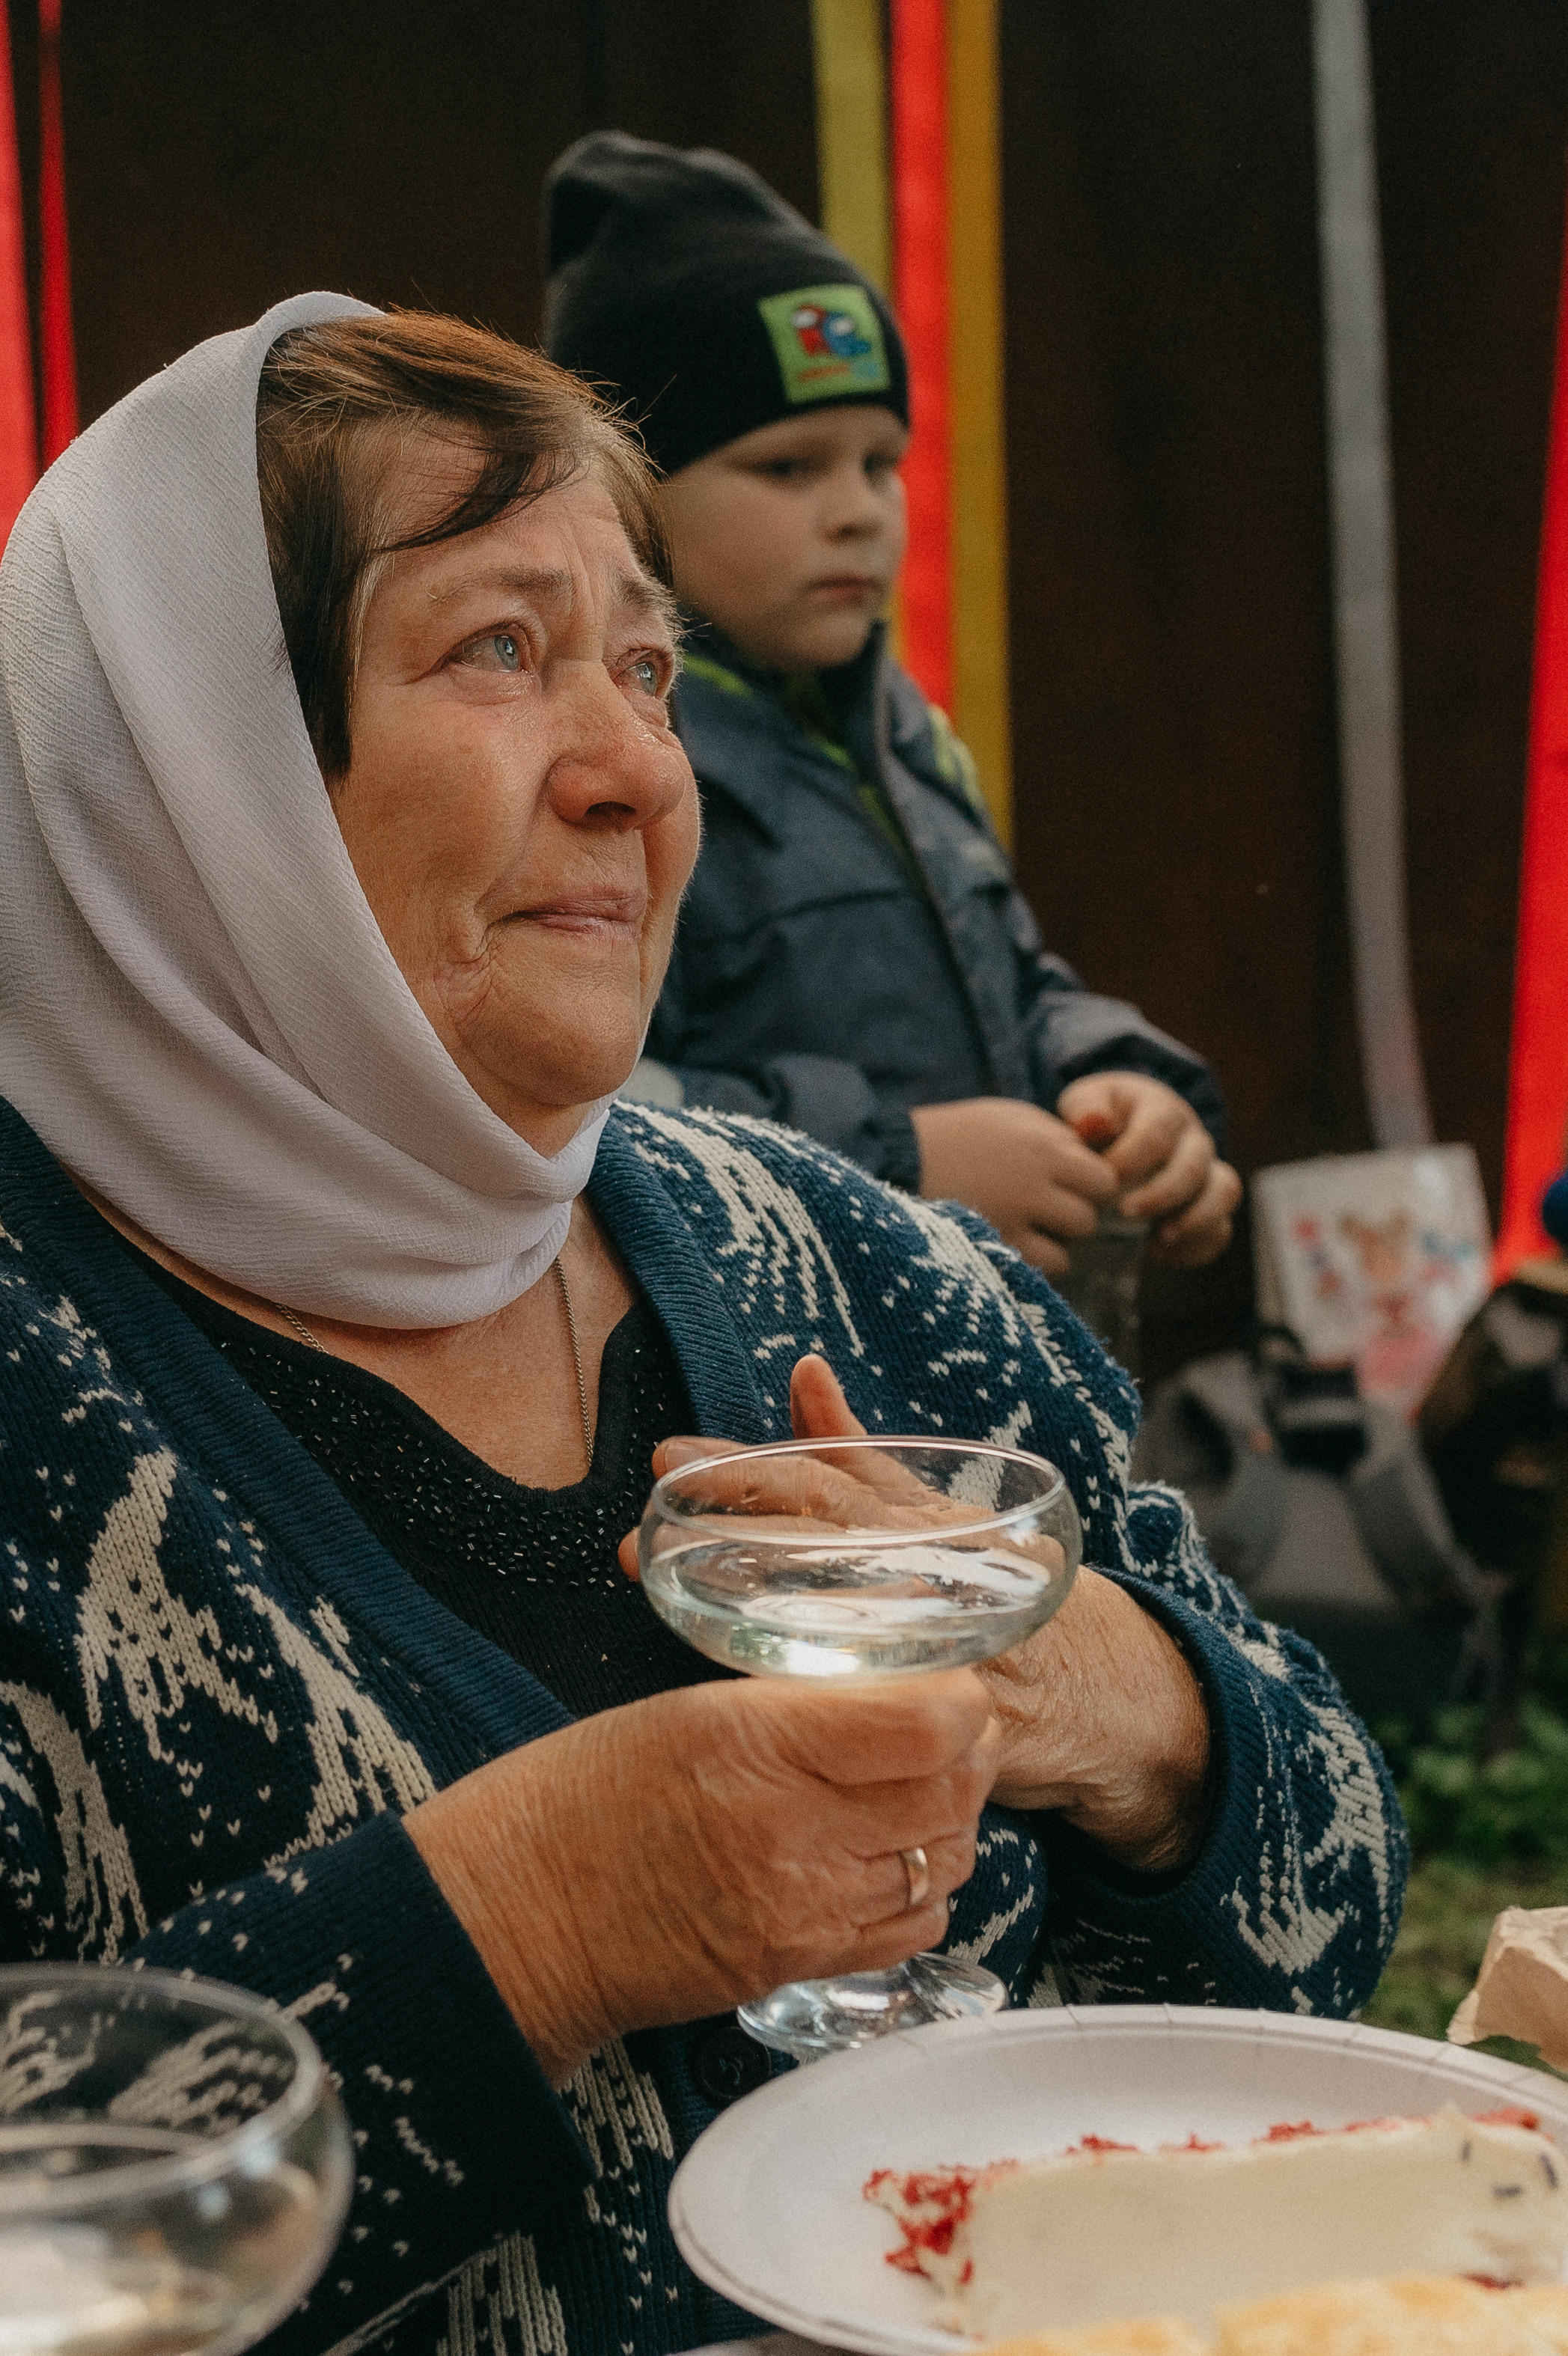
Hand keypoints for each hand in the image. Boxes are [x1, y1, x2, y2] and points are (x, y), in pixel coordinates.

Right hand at [404, 1669, 996, 2086]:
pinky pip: (911, 1926)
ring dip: (948, 1818)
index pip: (927, 1725)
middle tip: (946, 1724)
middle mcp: (792, 1835)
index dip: (959, 1696)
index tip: (949, 1679)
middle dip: (966, 1752)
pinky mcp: (798, 1967)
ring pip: (945, 1862)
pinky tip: (887, 1853)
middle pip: (952, 1793)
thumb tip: (892, 1691)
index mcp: (755, 1745)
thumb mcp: (687, 1708)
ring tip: (914, 1785)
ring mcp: (802, 1913)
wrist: (511, 1920)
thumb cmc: (578, 1798)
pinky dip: (921, 1884)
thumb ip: (797, 1703)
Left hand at [627, 1357, 1211, 1874]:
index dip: (740, 1468)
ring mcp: (942, 1643)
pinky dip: (807, 1684)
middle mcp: (935, 1570)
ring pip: (833, 1611)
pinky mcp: (945, 1716)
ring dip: (739, 1594)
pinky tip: (746, 1671)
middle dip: (727, 1525)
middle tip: (648, 1520)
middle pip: (820, 1537)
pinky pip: (865, 1699)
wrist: (1100, 1690)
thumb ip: (862, 1451)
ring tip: (664, 1578)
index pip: (823, 1479)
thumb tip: (805, 1369)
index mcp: (925, 1518)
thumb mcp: (935, 1508)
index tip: (666, 1457)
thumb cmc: (993, 1585)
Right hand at [909, 1097, 1117, 1274]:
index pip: (1103, 1176)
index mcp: (1043, 1143)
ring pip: (1074, 1240)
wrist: (897, 1158)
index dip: (1088, 1184)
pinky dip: (1037, 1259)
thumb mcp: (1009, 1117)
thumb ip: (1056, 1136)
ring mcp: (1017, 1213)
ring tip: (1028, 1226)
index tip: (1065, 1185)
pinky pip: (1048, 1264)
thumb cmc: (956, 1135)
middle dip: (1075, 1209)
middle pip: (1094, 1209)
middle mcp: (1036, 1178)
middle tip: (1046, 1208)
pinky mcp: (996, 1242)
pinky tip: (1013, 1243)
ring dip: (1058, 1237)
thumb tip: (1096, 1160)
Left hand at [1056, 1073, 1240, 1268]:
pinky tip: (1160, 1254)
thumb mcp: (1085, 1104)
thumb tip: (1093, 1122)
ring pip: (1224, 1192)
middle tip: (1125, 1212)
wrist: (1119, 1133)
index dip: (1133, 1158)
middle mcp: (1193, 1140)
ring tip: (1160, 1241)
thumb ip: (1085, 1110)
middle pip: (1194, 1166)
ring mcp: (1208, 1172)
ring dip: (1195, 1221)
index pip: (1158, 1133)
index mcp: (1162, 1110)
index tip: (1106, 1179)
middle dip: (1162, 1194)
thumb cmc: (1100, 1120)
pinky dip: (1197, 1246)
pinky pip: (1221, 1229)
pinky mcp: (1210, 1205)